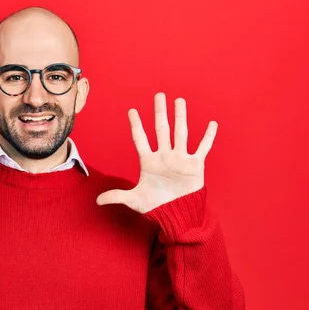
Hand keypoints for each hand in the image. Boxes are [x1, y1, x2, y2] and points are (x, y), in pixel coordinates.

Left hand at [96, 92, 216, 213]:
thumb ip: (116, 196)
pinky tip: (212, 123)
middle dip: (160, 112)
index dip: (136, 126)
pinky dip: (208, 137)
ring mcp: (180, 159)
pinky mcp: (195, 165)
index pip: (140, 139)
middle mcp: (164, 156)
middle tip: (159, 95)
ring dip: (180, 117)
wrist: (176, 214)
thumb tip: (96, 202)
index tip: (132, 111)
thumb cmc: (155, 206)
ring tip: (179, 101)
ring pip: (181, 133)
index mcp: (149, 162)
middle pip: (162, 129)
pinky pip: (203, 148)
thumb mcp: (134, 200)